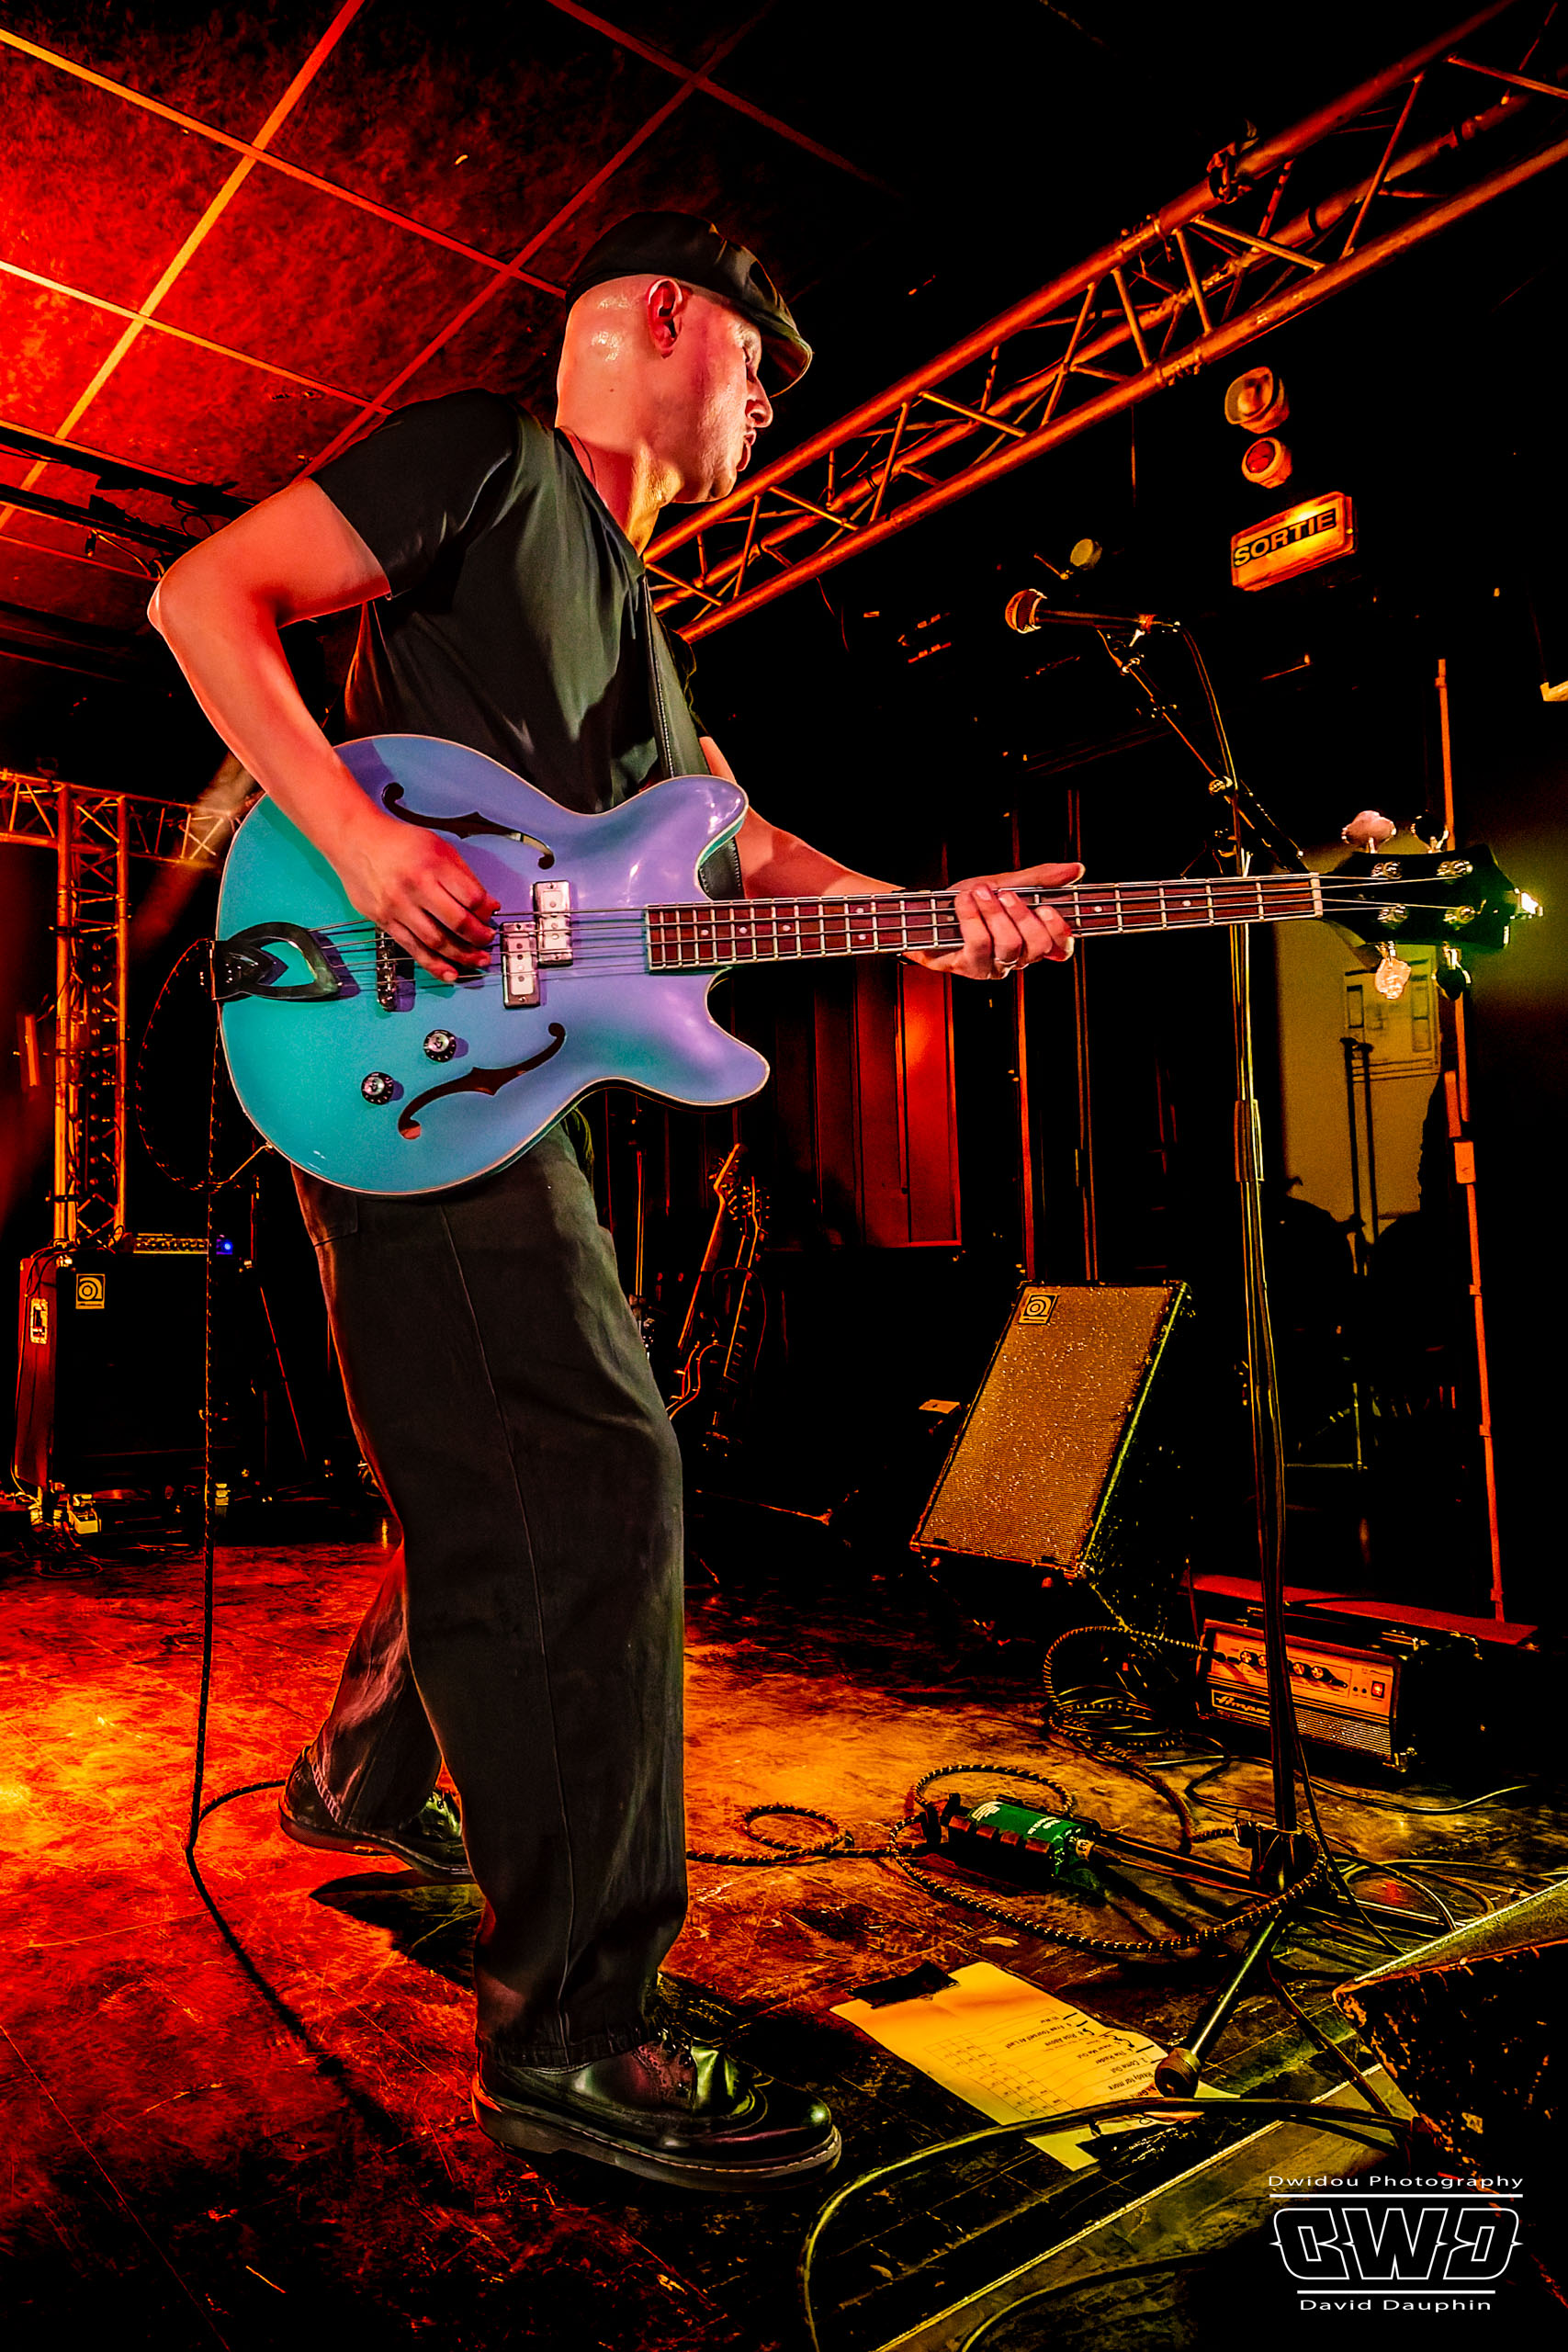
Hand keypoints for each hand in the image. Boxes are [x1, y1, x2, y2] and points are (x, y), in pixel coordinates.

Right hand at [332, 804, 498, 981]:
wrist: (356, 840)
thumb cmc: (398, 843)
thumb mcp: (438, 847)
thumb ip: (464, 876)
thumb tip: (488, 905)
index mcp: (433, 865)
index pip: (471, 897)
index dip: (487, 911)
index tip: (492, 915)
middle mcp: (415, 887)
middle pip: (457, 922)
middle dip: (479, 937)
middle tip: (487, 941)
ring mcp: (398, 907)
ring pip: (436, 941)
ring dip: (461, 956)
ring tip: (477, 960)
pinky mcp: (384, 921)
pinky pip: (413, 949)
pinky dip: (434, 964)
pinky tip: (449, 972)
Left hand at [905, 862, 1082, 980]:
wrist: (926, 911)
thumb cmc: (970, 899)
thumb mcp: (1006, 882)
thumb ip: (1040, 879)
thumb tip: (1078, 869)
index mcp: (1031, 941)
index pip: (1061, 949)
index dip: (1061, 934)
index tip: (1049, 909)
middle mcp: (1017, 959)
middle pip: (1037, 946)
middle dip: (1023, 915)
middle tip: (1006, 894)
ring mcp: (993, 967)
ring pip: (1009, 945)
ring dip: (994, 913)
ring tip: (980, 892)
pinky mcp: (969, 968)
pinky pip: (980, 945)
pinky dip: (972, 917)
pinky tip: (963, 901)